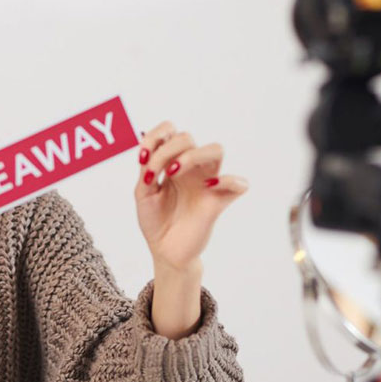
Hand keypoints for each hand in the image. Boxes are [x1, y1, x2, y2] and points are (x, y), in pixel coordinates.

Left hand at [135, 122, 247, 272]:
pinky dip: (228, 181)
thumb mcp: (142, 193)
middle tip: (157, 173)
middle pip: (187, 137)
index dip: (156, 135)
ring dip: (191, 155)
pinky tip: (208, 187)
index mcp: (171, 163)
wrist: (164, 250)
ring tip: (173, 173)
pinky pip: (239, 184)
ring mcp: (207, 182)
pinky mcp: (219, 201)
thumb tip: (150, 150)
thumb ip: (147, 169)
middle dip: (167, 150)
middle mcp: (191, 169)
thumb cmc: (155, 221)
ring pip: (215, 149)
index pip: (170, 131)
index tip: (142, 158)